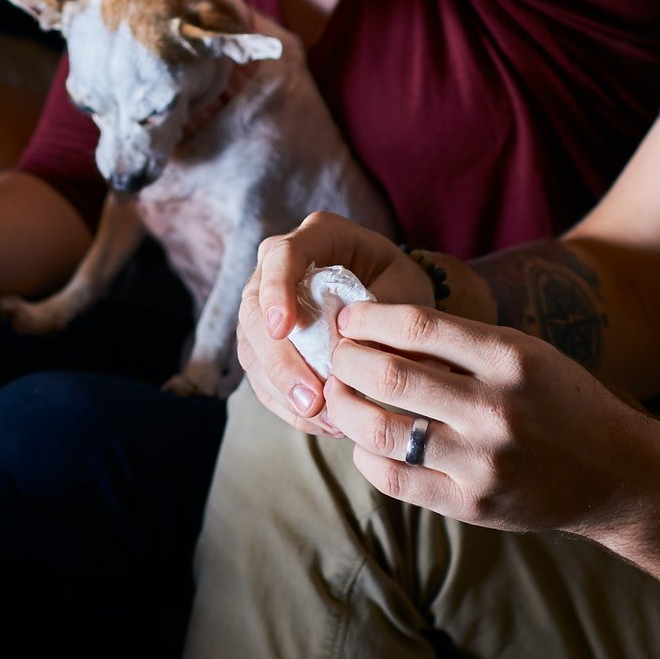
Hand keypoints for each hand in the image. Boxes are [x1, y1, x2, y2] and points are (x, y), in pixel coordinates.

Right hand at [235, 213, 428, 433]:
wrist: (397, 301)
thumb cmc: (403, 287)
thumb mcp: (406, 290)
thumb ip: (382, 312)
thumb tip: (350, 350)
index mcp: (317, 236)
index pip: (282, 256)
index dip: (276, 291)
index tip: (283, 329)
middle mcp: (279, 266)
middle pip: (255, 312)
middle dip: (280, 362)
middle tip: (312, 401)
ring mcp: (266, 306)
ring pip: (252, 351)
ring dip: (283, 391)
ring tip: (324, 420)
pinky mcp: (265, 344)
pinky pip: (262, 377)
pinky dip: (287, 404)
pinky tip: (320, 422)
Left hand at [313, 298, 654, 536]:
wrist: (614, 472)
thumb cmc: (558, 401)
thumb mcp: (524, 355)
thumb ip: (460, 344)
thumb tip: (372, 330)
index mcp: (510, 358)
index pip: (417, 325)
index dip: (368, 318)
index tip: (348, 319)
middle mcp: (495, 409)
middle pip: (388, 376)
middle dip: (345, 361)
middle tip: (334, 357)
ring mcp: (482, 462)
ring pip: (379, 430)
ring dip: (344, 408)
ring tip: (338, 397)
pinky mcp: (471, 505)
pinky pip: (393, 478)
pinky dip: (365, 456)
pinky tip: (364, 441)